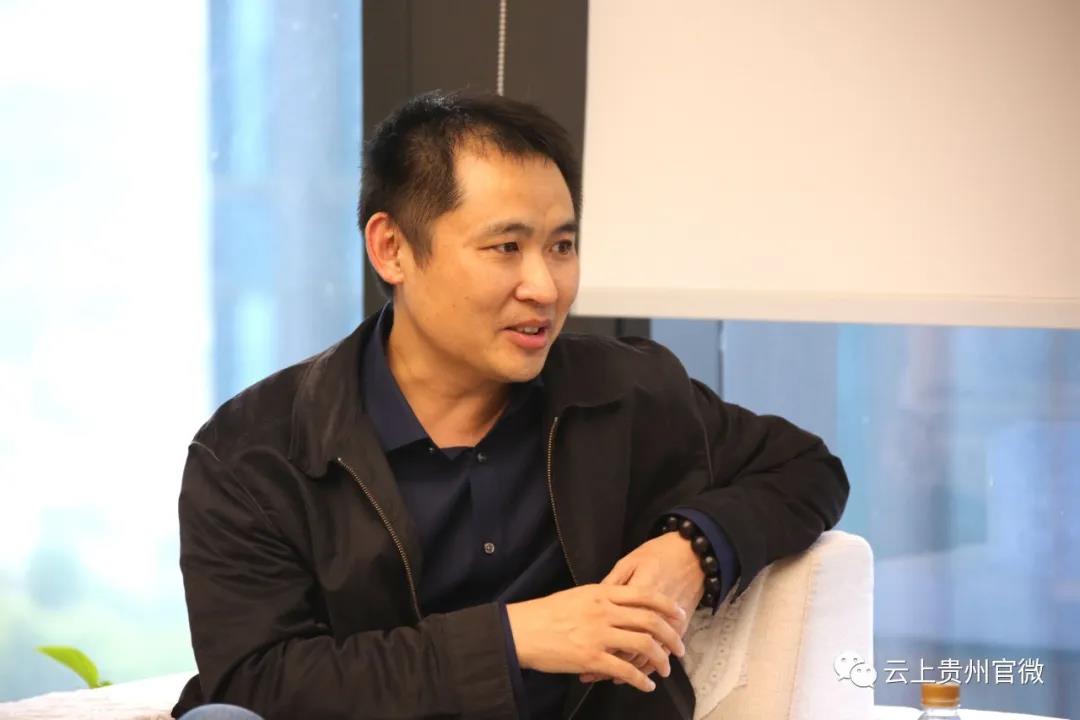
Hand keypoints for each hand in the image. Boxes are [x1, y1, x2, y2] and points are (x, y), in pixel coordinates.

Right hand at [505, 583, 686, 692]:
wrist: (522, 630)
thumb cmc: (546, 613)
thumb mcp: (578, 596)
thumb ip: (602, 599)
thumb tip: (621, 605)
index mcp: (602, 592)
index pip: (645, 594)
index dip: (667, 605)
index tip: (680, 615)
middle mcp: (604, 611)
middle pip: (650, 620)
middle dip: (671, 636)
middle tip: (680, 647)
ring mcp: (598, 634)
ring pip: (643, 645)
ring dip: (660, 659)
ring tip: (666, 669)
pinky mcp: (591, 658)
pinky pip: (625, 670)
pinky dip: (640, 680)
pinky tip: (646, 686)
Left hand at [579, 531, 704, 683]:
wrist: (693, 553)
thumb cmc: (658, 554)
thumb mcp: (630, 562)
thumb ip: (612, 583)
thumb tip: (595, 602)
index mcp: (636, 593)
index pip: (615, 624)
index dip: (597, 642)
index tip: (579, 652)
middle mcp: (652, 611)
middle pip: (629, 644)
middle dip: (610, 662)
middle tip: (591, 673)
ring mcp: (668, 621)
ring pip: (647, 653)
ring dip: (629, 669)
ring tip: (609, 677)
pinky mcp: (680, 626)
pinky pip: (663, 651)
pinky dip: (649, 665)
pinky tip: (636, 673)